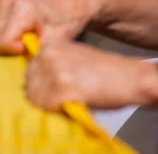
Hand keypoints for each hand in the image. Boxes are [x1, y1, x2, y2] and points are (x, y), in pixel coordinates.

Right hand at [0, 0, 103, 55]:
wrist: (72, 4)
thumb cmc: (67, 21)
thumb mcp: (55, 41)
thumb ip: (36, 53)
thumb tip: (20, 67)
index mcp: (22, 9)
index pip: (4, 42)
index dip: (18, 50)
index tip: (35, 46)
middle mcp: (7, 3)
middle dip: (11, 48)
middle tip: (31, 44)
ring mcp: (2, 3)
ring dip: (8, 44)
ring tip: (27, 39)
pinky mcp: (1, 6)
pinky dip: (6, 37)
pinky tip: (21, 34)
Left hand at [25, 42, 157, 110]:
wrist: (130, 77)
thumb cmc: (104, 73)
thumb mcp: (73, 60)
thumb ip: (52, 67)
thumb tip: (33, 85)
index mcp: (51, 46)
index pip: (29, 72)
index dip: (38, 86)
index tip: (50, 93)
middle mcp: (49, 55)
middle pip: (28, 85)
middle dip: (41, 96)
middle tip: (60, 100)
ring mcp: (55, 70)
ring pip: (35, 97)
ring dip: (48, 105)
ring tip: (67, 102)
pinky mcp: (63, 87)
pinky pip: (47, 106)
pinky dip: (57, 111)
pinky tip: (71, 105)